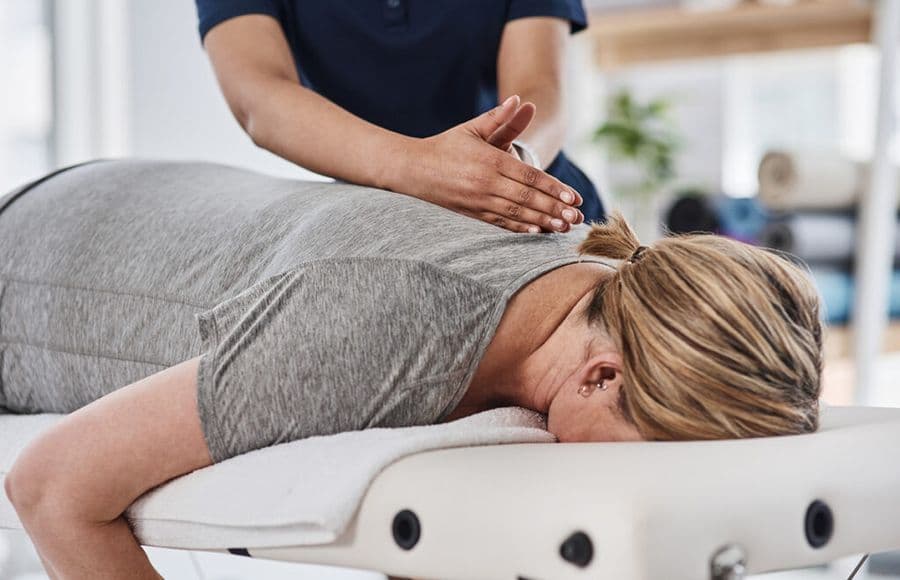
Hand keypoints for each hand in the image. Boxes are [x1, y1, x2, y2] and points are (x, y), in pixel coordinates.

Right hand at [402, 96, 583, 232]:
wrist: (413, 169)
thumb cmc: (447, 146)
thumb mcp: (473, 128)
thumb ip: (500, 118)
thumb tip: (521, 100)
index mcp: (490, 161)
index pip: (529, 177)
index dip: (554, 188)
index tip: (573, 197)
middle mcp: (486, 183)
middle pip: (527, 198)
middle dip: (554, 209)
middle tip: (577, 217)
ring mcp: (479, 201)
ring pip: (516, 214)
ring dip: (542, 222)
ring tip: (564, 227)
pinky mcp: (472, 214)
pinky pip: (501, 223)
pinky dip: (520, 229)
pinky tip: (538, 232)